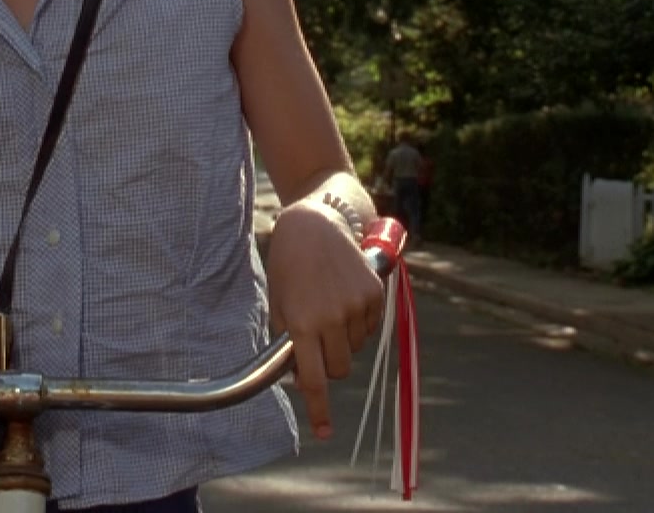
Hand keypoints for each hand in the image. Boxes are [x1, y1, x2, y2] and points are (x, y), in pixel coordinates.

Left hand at [264, 203, 385, 440]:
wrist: (317, 222)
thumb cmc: (289, 264)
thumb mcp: (279, 302)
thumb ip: (287, 339)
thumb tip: (301, 373)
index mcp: (302, 323)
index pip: (314, 379)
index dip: (318, 409)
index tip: (322, 432)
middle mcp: (332, 318)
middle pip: (339, 369)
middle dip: (329, 365)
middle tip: (317, 342)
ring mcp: (357, 306)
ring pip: (355, 348)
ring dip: (343, 339)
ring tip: (328, 304)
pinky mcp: (374, 293)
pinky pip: (369, 327)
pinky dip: (358, 322)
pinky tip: (344, 296)